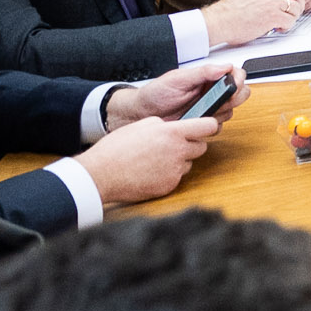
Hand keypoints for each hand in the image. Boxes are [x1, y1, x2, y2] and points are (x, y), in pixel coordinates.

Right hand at [69, 109, 224, 206]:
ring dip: (179, 161)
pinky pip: (177, 178)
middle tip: (173, 145)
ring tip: (156, 160)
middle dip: (191, 145)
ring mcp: (175, 171)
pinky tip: (151, 172)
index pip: (208, 127)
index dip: (208, 126)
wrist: (101, 174)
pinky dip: (168, 175)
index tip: (206, 127)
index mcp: (172, 133)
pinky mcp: (169, 186)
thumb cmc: (116, 148)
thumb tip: (175, 127)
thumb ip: (163, 124)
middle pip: (201, 147)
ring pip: (189, 163)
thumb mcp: (140, 125)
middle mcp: (178, 151)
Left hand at [105, 59, 235, 127]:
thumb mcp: (177, 79)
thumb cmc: (156, 93)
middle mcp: (212, 92)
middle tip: (219, 101)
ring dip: (220, 113)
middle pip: (240, 94)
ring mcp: (209, 108)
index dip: (239, 80)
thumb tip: (225, 67)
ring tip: (201, 112)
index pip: (236, 74)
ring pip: (231, 112)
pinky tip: (196, 122)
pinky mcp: (204, 123)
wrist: (141, 114)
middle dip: (234, 98)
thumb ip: (202, 72)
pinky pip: (218, 127)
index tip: (232, 86)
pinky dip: (210, 126)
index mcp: (208, 77)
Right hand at [201, 0, 308, 48]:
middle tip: (293, 12)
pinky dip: (287, 26)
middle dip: (299, 4)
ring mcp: (271, 1)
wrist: (219, 22)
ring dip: (293, 16)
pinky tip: (279, 27)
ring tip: (284, 21)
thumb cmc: (231, 11)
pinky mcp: (273, 16)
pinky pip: (290, 20)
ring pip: (296, 7)